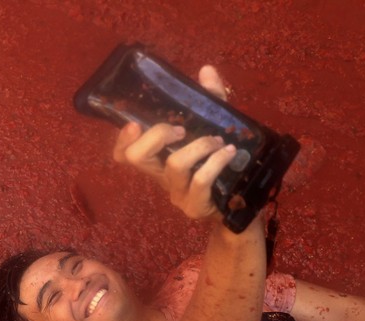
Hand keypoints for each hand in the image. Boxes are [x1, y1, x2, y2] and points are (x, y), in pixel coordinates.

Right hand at [112, 66, 235, 220]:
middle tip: (181, 129)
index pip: (124, 154)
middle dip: (157, 134)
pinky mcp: (195, 207)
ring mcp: (177, 194)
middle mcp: (162, 178)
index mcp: (159, 160)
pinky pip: (200, 180)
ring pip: (174, 164)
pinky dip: (215, 161)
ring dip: (198, 145)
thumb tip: (206, 70)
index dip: (121, 140)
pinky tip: (228, 152)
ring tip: (217, 140)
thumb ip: (210, 100)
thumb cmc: (223, 165)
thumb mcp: (216, 128)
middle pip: (136, 157)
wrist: (243, 205)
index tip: (135, 124)